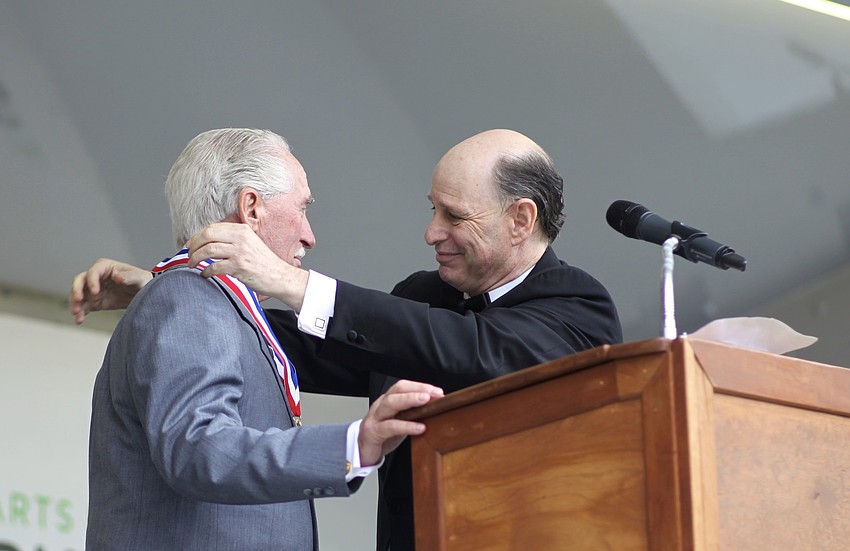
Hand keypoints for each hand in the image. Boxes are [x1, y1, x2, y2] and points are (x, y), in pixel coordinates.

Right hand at [70, 259, 151, 323]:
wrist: (144, 294)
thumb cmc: (142, 281)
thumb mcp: (139, 278)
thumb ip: (129, 277)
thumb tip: (117, 277)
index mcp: (105, 267)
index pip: (93, 272)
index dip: (92, 281)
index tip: (95, 292)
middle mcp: (96, 277)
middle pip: (79, 281)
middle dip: (76, 290)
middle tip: (78, 300)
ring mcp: (93, 290)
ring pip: (78, 295)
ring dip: (75, 303)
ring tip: (76, 313)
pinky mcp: (94, 302)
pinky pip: (84, 307)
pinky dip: (80, 313)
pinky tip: (79, 320)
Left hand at [187, 223, 308, 309]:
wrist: (279, 276)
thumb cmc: (263, 263)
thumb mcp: (250, 243)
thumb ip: (233, 239)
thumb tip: (208, 242)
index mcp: (242, 230)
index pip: (212, 228)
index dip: (196, 236)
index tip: (189, 245)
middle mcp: (241, 238)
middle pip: (208, 235)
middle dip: (193, 245)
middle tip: (188, 255)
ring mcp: (240, 252)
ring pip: (208, 250)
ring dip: (195, 258)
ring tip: (192, 264)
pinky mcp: (239, 266)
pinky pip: (214, 267)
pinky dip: (206, 271)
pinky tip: (205, 275)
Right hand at [357, 380, 443, 466]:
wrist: (361, 451)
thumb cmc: (383, 435)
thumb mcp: (400, 422)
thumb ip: (413, 415)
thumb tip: (435, 410)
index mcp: (388, 401)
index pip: (403, 387)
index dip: (420, 386)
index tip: (438, 392)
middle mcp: (381, 406)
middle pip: (397, 391)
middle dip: (416, 389)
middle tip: (434, 394)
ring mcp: (375, 418)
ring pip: (391, 403)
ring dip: (409, 400)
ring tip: (426, 401)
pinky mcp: (373, 432)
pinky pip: (389, 426)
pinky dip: (406, 426)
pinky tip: (419, 428)